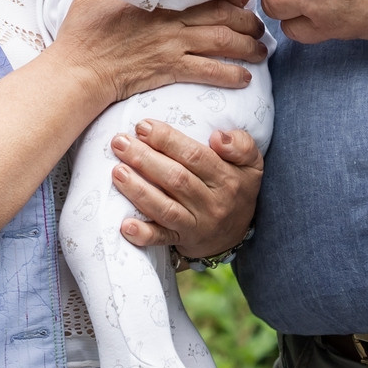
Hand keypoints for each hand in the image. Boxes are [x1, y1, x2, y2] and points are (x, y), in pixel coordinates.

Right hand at [52, 0, 265, 105]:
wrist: (78, 70)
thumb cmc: (82, 30)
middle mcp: (171, 20)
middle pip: (223, 15)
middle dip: (247, 20)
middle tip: (259, 25)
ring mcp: (173, 46)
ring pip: (223, 42)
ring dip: (248, 46)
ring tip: (260, 51)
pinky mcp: (170, 70)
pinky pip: (210, 71)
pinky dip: (232, 75)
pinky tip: (245, 78)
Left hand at [109, 122, 262, 259]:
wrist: (236, 232)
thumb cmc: (236, 186)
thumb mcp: (250, 162)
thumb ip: (240, 144)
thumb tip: (218, 137)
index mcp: (227, 178)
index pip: (195, 156)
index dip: (167, 140)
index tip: (143, 126)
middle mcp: (212, 203)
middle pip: (176, 179)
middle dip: (144, 159)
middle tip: (119, 142)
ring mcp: (196, 225)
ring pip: (165, 208)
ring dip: (138, 190)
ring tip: (117, 172)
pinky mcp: (182, 241)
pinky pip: (162, 239)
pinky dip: (144, 234)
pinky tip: (125, 225)